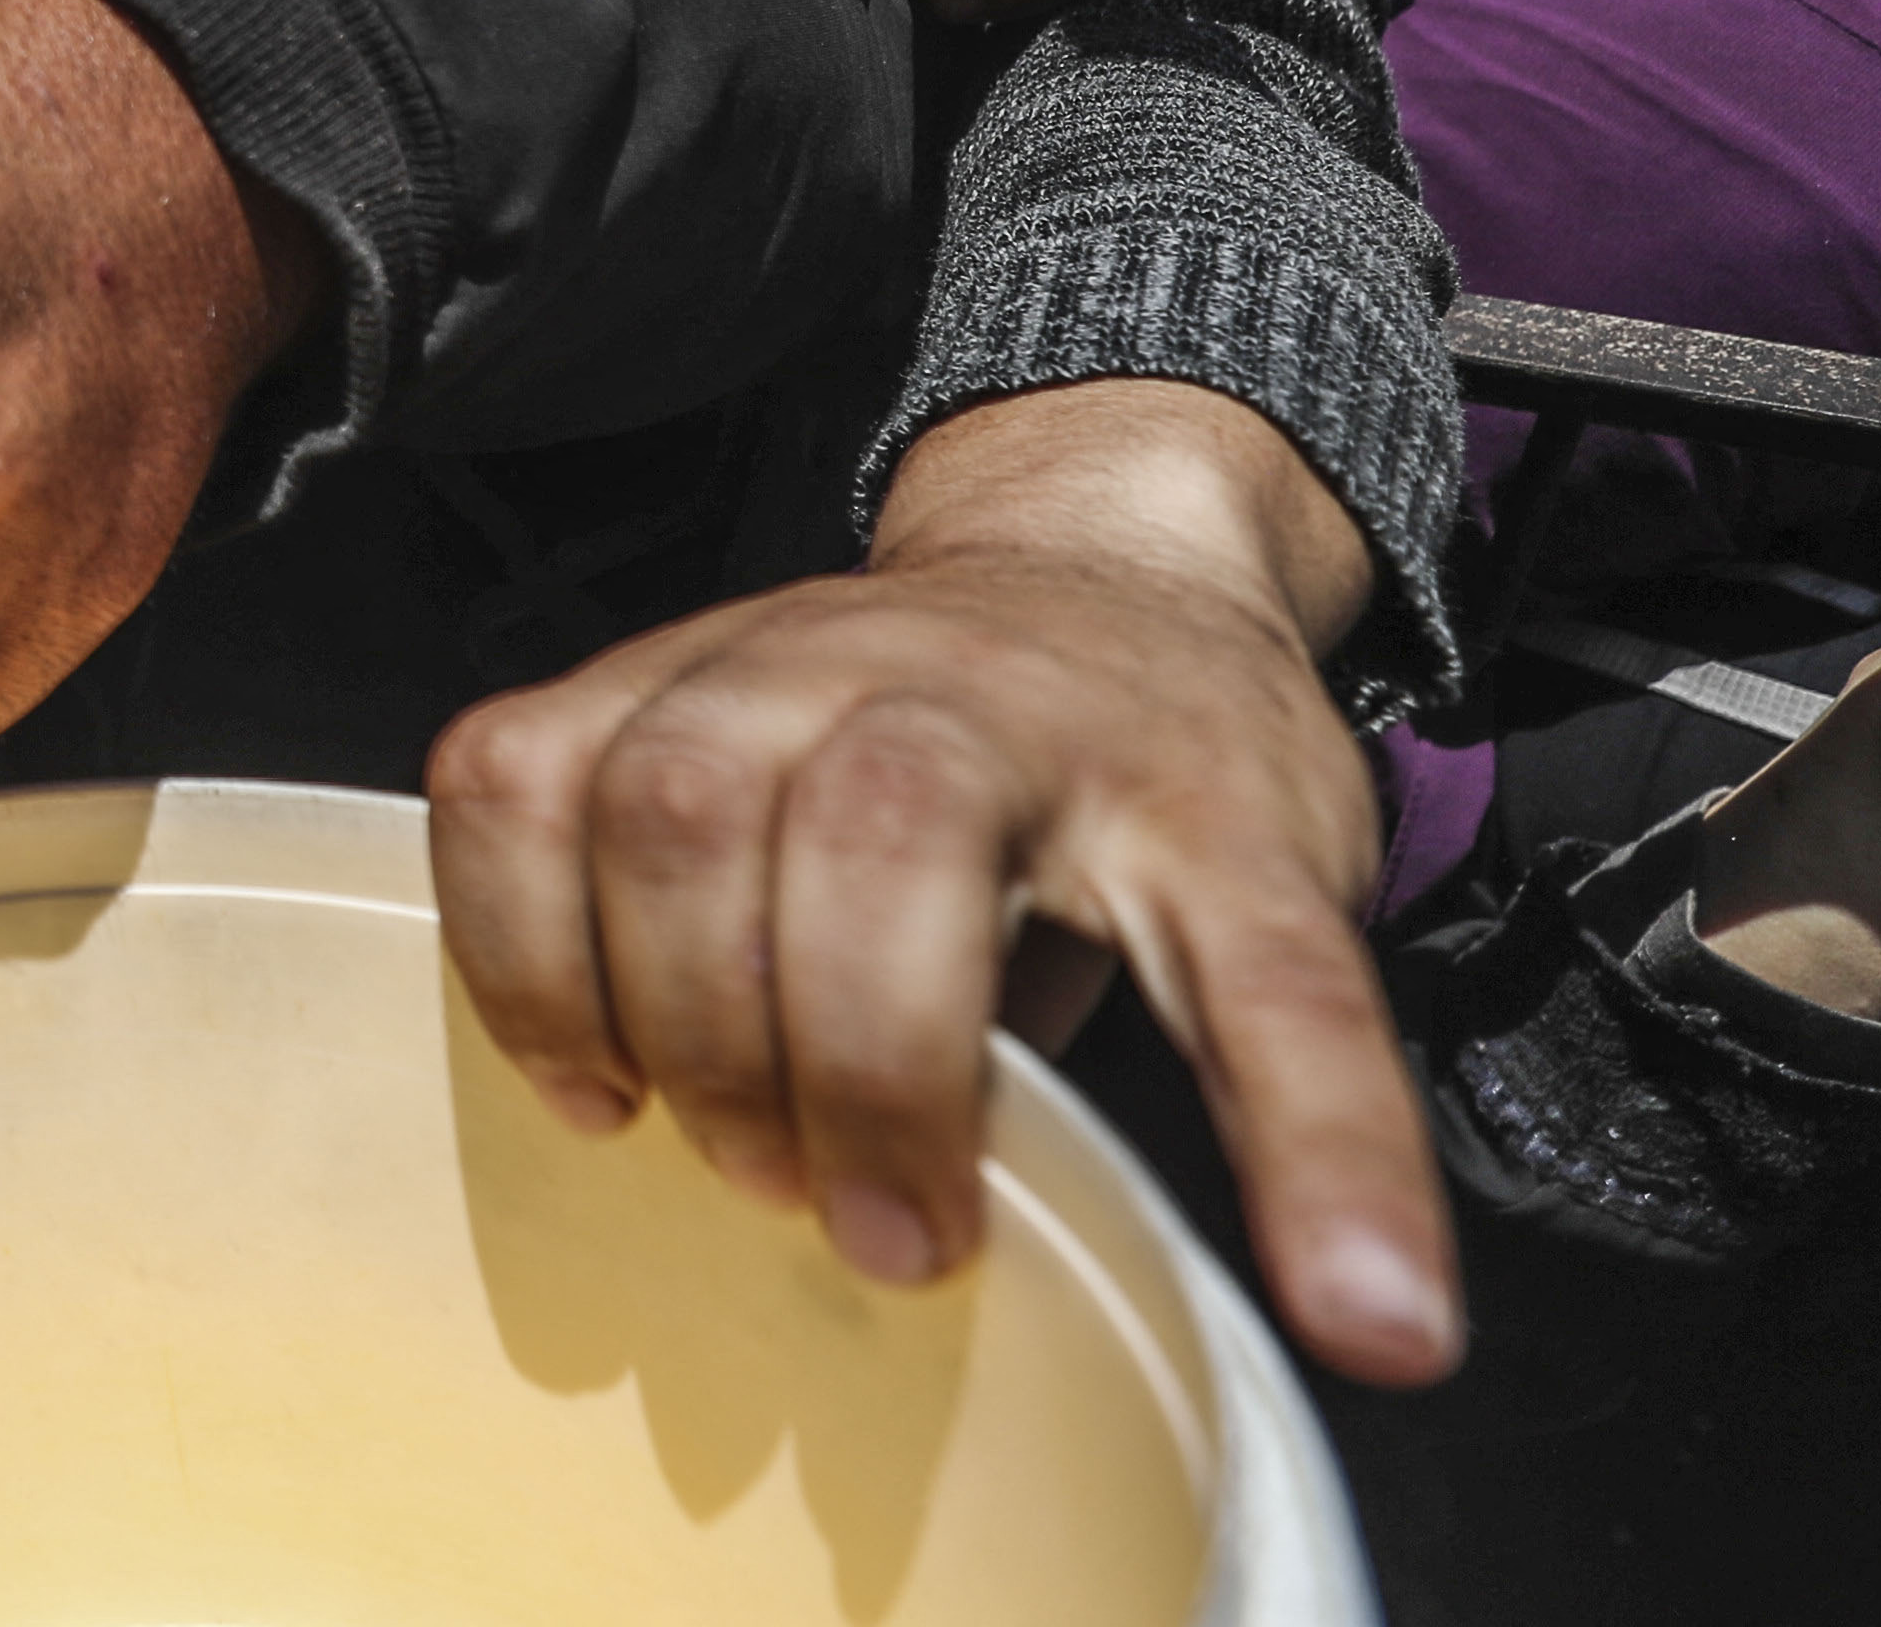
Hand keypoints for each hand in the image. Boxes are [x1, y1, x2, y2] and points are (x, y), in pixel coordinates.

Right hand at [426, 376, 1455, 1388]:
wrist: (1078, 560)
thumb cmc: (1165, 776)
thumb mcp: (1276, 908)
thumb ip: (1259, 1081)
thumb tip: (1328, 1320)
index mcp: (1188, 785)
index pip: (1274, 962)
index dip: (1322, 1150)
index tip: (1371, 1316)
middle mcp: (974, 690)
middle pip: (881, 837)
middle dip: (860, 1071)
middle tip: (889, 1231)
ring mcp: (778, 654)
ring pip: (670, 803)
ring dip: (677, 1023)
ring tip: (732, 1152)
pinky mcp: (633, 667)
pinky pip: (509, 779)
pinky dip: (518, 946)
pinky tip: (591, 1062)